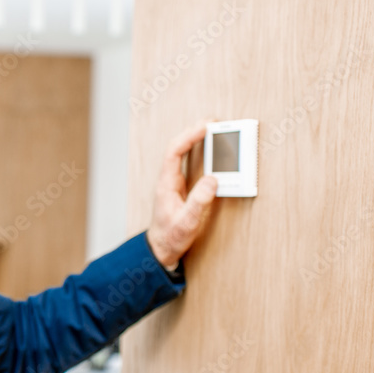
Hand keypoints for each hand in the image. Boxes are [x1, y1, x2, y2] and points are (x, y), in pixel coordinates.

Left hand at [146, 121, 218, 268]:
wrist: (161, 249)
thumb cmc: (171, 237)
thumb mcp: (187, 222)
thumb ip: (199, 202)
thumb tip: (212, 180)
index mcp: (166, 185)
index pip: (174, 153)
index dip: (188, 137)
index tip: (205, 127)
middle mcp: (168, 180)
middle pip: (177, 148)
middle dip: (193, 133)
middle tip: (212, 122)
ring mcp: (173, 183)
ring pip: (182, 154)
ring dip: (195, 140)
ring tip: (212, 129)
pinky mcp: (180, 188)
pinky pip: (187, 163)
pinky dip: (198, 152)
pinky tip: (209, 149)